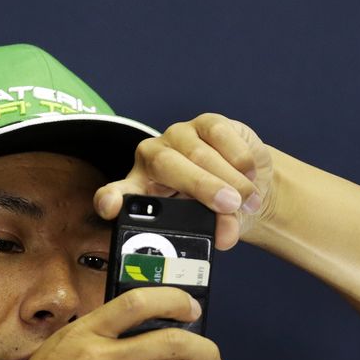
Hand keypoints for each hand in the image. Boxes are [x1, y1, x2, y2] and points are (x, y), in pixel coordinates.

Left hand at [94, 113, 273, 249]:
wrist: (246, 182)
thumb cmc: (217, 207)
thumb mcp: (213, 224)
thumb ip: (216, 228)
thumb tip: (226, 237)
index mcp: (141, 190)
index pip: (115, 194)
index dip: (110, 199)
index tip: (110, 207)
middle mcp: (152, 158)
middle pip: (166, 166)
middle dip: (201, 187)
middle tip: (229, 205)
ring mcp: (177, 136)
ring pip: (199, 154)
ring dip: (230, 179)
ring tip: (248, 200)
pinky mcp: (205, 122)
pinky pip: (221, 136)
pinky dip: (240, 159)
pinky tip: (250, 175)